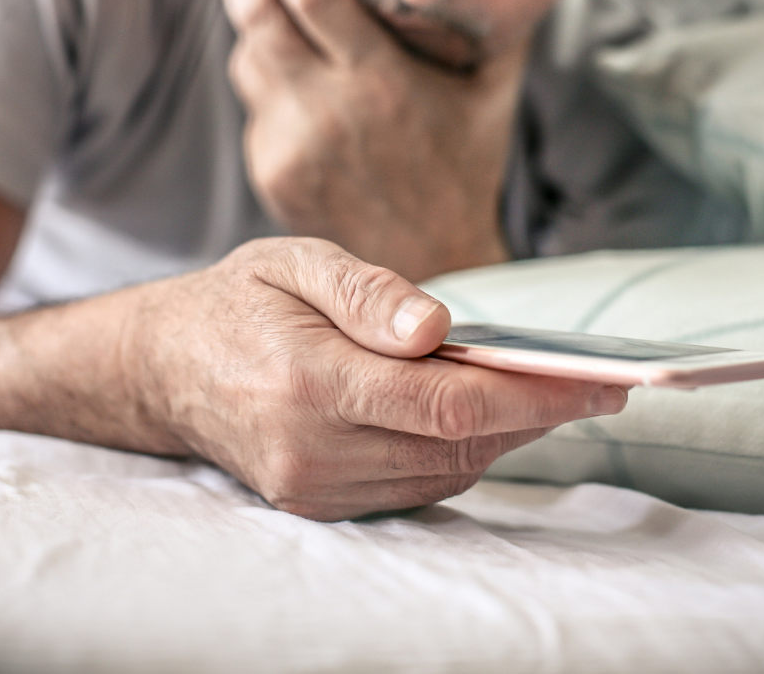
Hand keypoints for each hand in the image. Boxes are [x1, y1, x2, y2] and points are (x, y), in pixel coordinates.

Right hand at [128, 237, 627, 520]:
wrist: (162, 369)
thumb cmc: (238, 302)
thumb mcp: (293, 261)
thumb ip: (366, 292)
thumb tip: (438, 328)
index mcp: (306, 379)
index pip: (446, 402)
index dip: (533, 395)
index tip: (601, 381)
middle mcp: (310, 448)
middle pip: (457, 443)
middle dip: (537, 414)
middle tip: (596, 382)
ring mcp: (313, 486)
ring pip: (445, 471)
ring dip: (503, 434)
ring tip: (546, 392)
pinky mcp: (317, 503)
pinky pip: (415, 486)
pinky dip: (459, 452)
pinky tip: (478, 416)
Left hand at [215, 0, 525, 282]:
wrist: (433, 261)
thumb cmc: (464, 173)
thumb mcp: (490, 94)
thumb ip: (492, 30)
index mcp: (380, 83)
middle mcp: (327, 112)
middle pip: (259, 19)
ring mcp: (291, 146)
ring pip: (250, 63)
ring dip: (253, 24)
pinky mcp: (272, 172)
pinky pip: (255, 109)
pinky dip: (268, 84)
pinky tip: (290, 77)